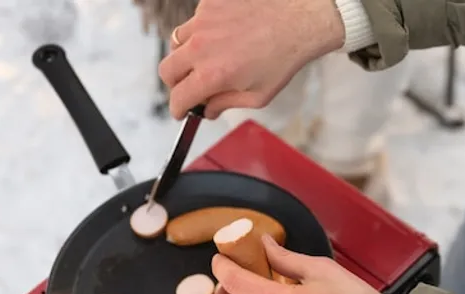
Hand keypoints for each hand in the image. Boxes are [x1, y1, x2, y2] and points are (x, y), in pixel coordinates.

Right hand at [158, 0, 345, 119]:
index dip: (178, 109)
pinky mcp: (208, 4)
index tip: (182, 111)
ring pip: (177, 43)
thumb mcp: (258, 95)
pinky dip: (203, 32)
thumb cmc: (283, 58)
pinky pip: (194, 21)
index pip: (178, 98)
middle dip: (174, 84)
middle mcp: (201, 47)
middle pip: (167, 70)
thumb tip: (208, 110)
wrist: (297, 21)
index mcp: (212, 75)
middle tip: (188, 88)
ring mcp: (203, 22)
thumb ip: (226, 104)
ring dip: (186, 56)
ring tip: (208, 60)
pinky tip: (223, 36)